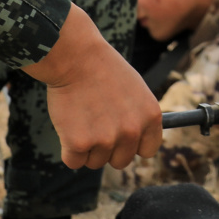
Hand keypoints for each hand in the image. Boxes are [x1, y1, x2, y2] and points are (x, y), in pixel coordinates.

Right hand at [22, 4, 161, 169]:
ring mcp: (106, 139)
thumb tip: (136, 141)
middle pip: (120, 161)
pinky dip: (68, 149)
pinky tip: (68, 126)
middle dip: (107, 148)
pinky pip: (73, 161)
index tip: (119, 135)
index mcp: (151, 117)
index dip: (131, 144)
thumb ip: (139, 117)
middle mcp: (132, 131)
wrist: (76, 56)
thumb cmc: (103, 68)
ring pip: (95, 162)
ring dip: (86, 146)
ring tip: (82, 117)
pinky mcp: (79, 143)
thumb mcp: (136, 89)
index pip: (147, 150)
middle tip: (94, 122)